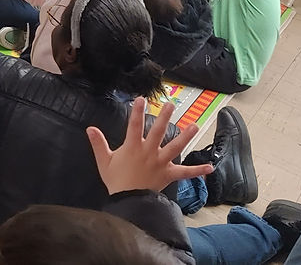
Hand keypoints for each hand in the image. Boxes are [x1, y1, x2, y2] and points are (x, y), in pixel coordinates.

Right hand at [87, 97, 212, 194]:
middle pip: (158, 131)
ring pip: (175, 147)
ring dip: (186, 136)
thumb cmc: (116, 180)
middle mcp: (149, 152)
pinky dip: (198, 170)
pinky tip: (210, 167)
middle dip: (164, 117)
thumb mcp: (104, 161)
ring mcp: (161, 162)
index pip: (134, 125)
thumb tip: (90, 128)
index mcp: (133, 147)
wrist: (128, 201)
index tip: (142, 99)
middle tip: (171, 104)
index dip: (137, 111)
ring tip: (195, 125)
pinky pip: (185, 173)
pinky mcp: (169, 174)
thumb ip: (98, 144)